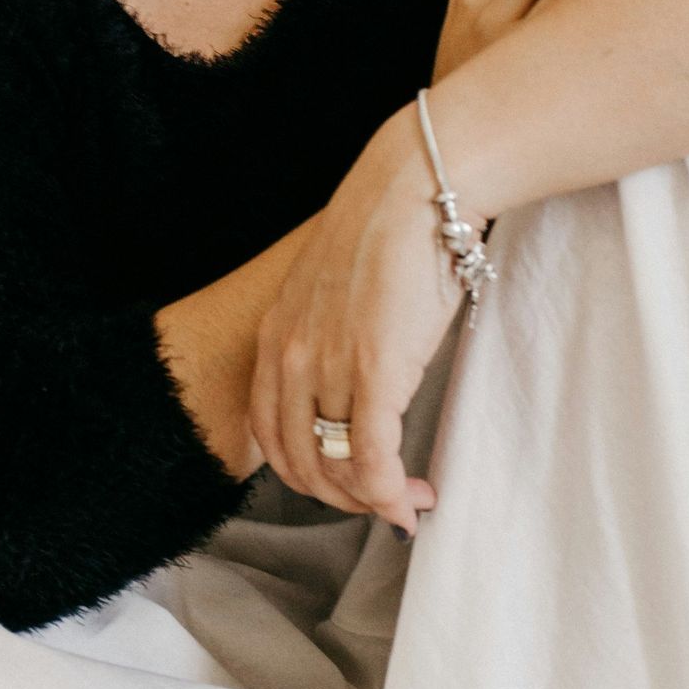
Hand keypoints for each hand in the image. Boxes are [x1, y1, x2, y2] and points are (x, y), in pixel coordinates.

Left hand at [248, 107, 462, 535]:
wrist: (418, 186)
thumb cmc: (389, 228)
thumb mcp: (336, 287)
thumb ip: (335, 335)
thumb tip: (362, 381)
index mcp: (276, 333)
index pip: (270, 434)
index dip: (307, 473)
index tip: (345, 481)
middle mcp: (292, 355)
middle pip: (300, 461)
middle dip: (343, 496)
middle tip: (383, 502)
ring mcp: (329, 366)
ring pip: (338, 467)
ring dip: (374, 500)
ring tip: (408, 500)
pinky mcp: (374, 371)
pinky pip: (372, 459)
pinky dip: (391, 493)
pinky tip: (413, 497)